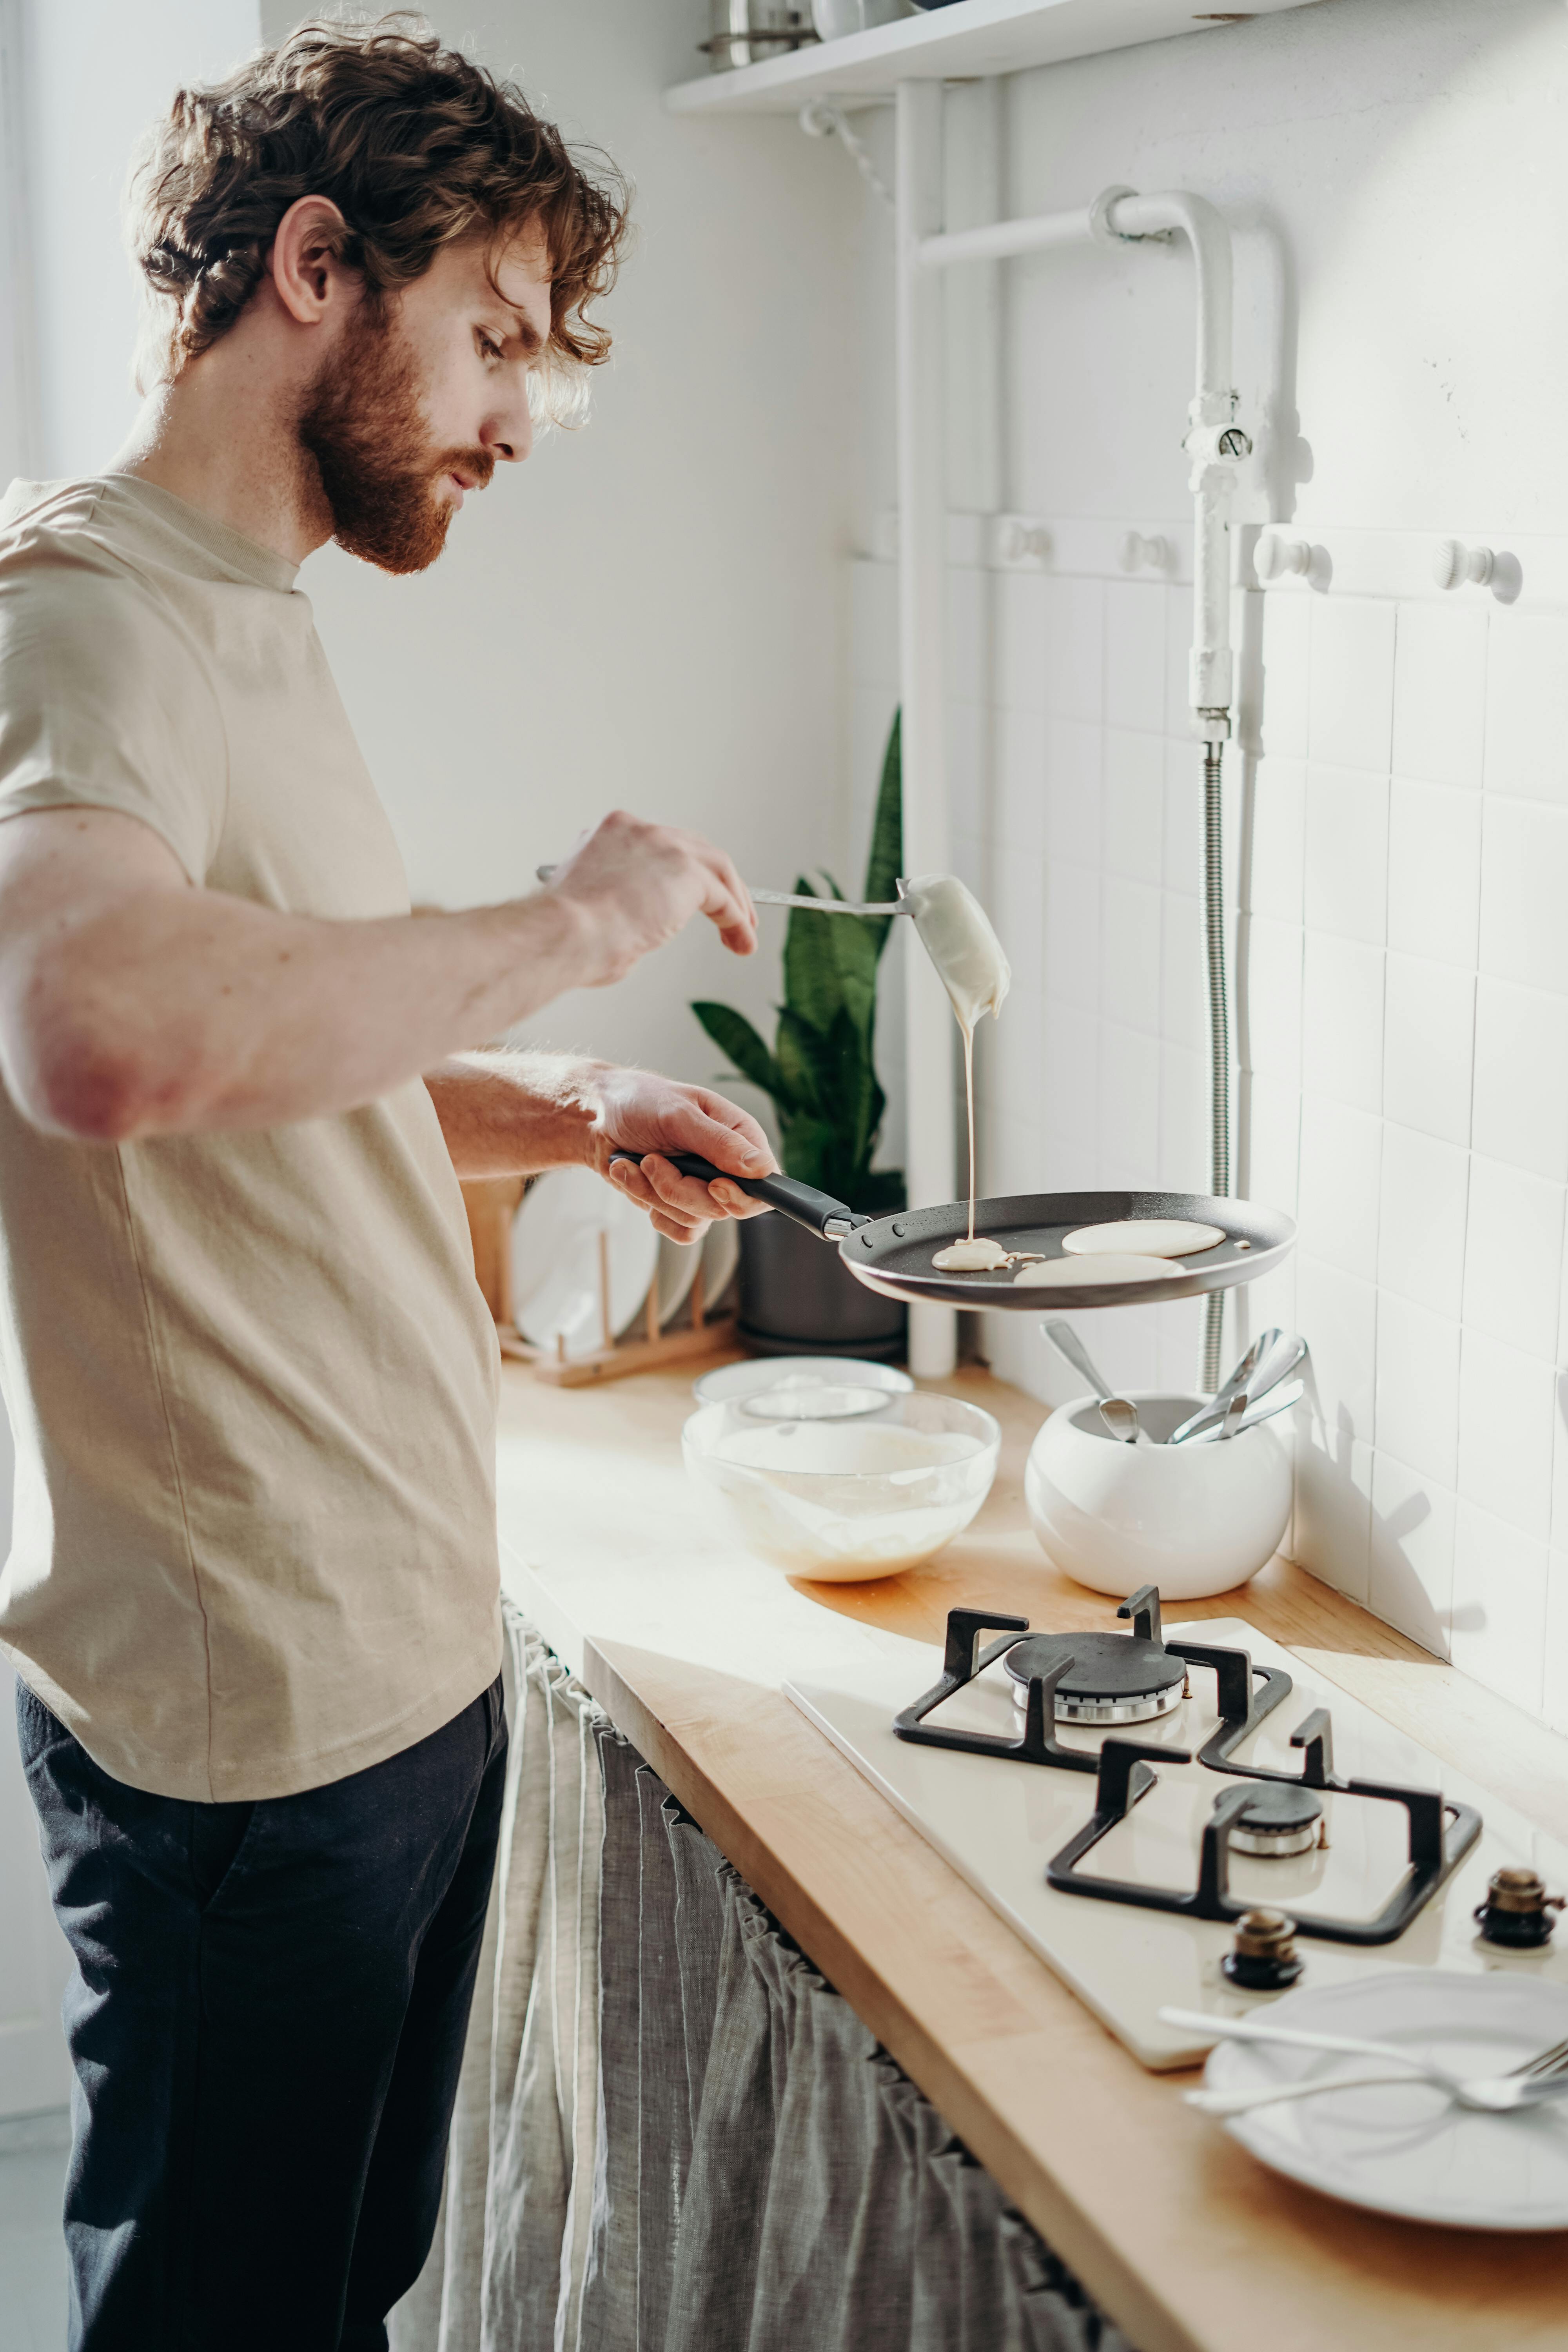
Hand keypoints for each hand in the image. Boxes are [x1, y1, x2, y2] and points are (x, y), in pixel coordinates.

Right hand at [545, 811, 756, 983]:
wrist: (563, 933)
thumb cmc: (566, 933)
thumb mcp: (590, 906)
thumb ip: (619, 904)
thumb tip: (637, 928)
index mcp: (613, 833)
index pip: (661, 846)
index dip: (682, 873)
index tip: (691, 898)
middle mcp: (641, 831)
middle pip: (696, 850)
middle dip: (717, 883)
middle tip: (731, 912)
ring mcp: (665, 847)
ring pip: (718, 869)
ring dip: (735, 901)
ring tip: (744, 931)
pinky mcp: (687, 873)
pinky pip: (724, 899)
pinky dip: (737, 922)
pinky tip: (741, 943)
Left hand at [587, 1067, 773, 1242]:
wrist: (597, 1117)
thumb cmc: (639, 1102)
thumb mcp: (679, 1115)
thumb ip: (720, 1142)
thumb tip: (761, 1168)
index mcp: (739, 1137)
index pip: (764, 1184)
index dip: (742, 1195)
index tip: (713, 1185)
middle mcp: (727, 1168)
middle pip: (724, 1208)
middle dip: (680, 1190)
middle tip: (652, 1161)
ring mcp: (702, 1189)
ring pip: (695, 1219)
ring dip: (654, 1193)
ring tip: (637, 1162)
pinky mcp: (679, 1205)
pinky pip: (678, 1230)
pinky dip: (649, 1206)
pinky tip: (634, 1179)